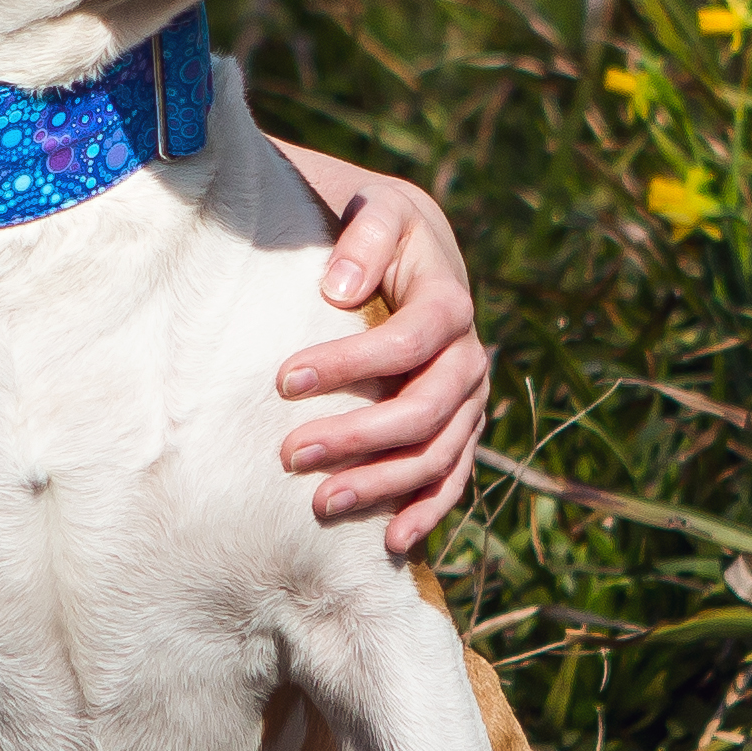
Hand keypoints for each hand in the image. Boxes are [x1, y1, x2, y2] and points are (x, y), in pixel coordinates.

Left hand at [262, 136, 490, 554]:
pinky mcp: (459, 429)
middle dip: (359, 437)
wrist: (409, 246)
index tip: (283, 381)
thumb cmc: (376, 228)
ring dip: (383, 484)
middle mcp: (468, 356)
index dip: (351, 365)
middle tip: (290, 455)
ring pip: (438, 454)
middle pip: (425, 410)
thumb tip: (340, 290)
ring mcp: (468, 400)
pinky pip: (452, 479)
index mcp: (449, 300)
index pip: (408, 343)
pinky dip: (427, 511)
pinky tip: (390, 542)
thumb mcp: (375, 208)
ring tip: (321, 504)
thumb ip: (364, 238)